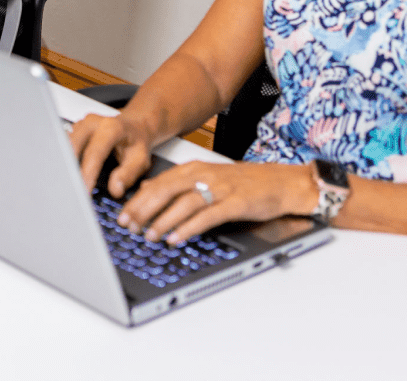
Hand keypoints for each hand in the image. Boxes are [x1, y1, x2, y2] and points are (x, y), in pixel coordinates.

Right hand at [71, 113, 155, 198]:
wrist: (134, 126)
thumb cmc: (136, 142)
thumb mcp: (140, 160)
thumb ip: (128, 174)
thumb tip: (115, 190)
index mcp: (111, 127)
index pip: (94, 153)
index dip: (87, 173)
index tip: (83, 191)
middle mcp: (93, 122)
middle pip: (73, 145)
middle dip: (69, 169)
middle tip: (70, 190)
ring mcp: (81, 124)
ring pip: (64, 144)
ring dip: (64, 164)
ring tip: (66, 184)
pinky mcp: (74, 129)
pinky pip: (64, 144)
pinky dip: (64, 160)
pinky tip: (66, 174)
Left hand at [116, 160, 316, 245]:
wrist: (283, 182)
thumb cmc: (244, 183)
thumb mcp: (207, 178)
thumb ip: (178, 185)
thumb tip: (147, 193)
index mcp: (193, 168)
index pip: (157, 183)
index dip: (137, 201)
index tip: (122, 217)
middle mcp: (203, 175)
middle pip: (165, 190)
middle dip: (143, 210)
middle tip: (128, 227)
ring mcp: (220, 188)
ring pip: (183, 203)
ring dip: (163, 220)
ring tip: (149, 236)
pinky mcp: (236, 202)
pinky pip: (207, 215)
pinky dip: (189, 227)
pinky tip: (176, 238)